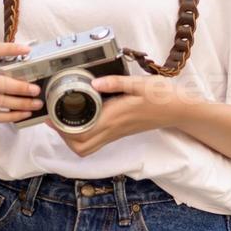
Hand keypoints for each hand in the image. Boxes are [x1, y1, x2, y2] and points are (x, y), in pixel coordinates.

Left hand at [49, 72, 187, 156]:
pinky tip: (81, 118)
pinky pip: (96, 141)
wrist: (178, 109)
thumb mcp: (139, 83)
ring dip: (72, 139)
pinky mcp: (119, 132)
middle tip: (54, 117)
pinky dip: (83, 136)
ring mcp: (116, 133)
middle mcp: (113, 129)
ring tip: (64, 119)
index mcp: (114, 118)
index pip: (81, 133)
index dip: (62, 127)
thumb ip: (116, 82)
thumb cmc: (161, 95)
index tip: (51, 114)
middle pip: (81, 146)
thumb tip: (93, 82)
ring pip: (88, 147)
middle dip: (63, 136)